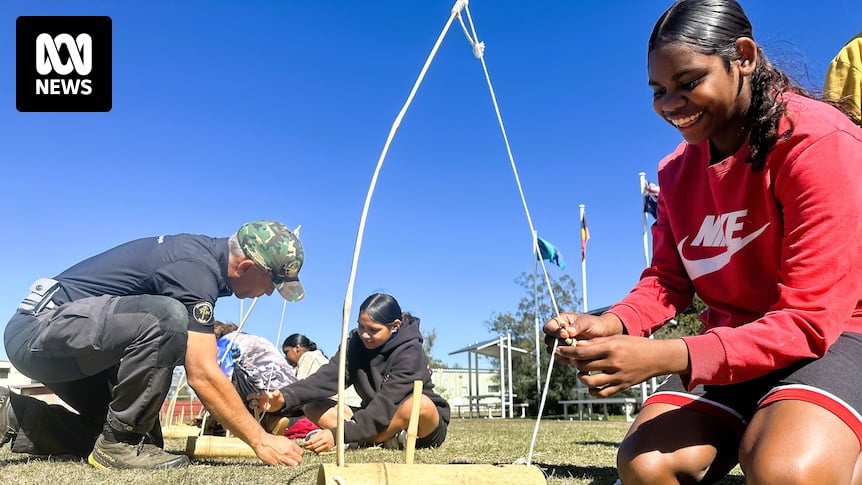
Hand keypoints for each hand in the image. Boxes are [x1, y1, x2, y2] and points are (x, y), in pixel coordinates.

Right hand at [249, 389, 284, 413]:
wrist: (280, 403)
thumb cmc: (279, 397)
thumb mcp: (278, 394)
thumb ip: (276, 393)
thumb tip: (274, 393)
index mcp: (264, 394)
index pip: (258, 394)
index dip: (255, 395)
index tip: (252, 397)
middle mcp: (261, 398)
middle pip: (254, 398)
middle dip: (251, 399)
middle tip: (249, 401)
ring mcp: (261, 404)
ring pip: (254, 404)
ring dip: (252, 406)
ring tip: (253, 407)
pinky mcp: (263, 408)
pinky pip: (258, 410)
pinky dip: (256, 412)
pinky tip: (256, 413)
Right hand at [252, 432, 303, 465]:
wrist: (262, 443)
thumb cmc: (271, 440)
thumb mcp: (284, 439)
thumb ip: (291, 444)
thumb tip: (296, 448)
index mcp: (290, 445)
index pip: (301, 452)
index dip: (299, 453)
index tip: (298, 453)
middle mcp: (287, 453)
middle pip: (299, 460)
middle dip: (297, 459)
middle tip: (295, 458)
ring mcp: (282, 459)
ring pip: (293, 465)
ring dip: (292, 463)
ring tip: (289, 460)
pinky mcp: (277, 463)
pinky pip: (284, 466)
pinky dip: (284, 464)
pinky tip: (282, 461)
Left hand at [303, 429, 334, 453]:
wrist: (335, 435)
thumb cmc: (327, 433)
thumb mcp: (321, 432)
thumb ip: (315, 436)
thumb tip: (308, 440)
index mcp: (322, 436)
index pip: (312, 441)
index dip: (307, 443)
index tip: (304, 443)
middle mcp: (324, 441)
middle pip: (313, 446)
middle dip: (308, 447)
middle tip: (305, 447)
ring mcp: (326, 446)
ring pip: (316, 450)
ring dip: (312, 450)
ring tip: (309, 448)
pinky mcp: (327, 449)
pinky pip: (320, 451)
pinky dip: (316, 451)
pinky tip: (314, 449)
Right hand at [543, 312, 622, 350]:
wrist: (604, 334)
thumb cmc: (595, 324)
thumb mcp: (586, 323)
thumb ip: (576, 327)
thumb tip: (567, 332)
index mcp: (560, 321)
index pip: (548, 327)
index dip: (554, 332)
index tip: (565, 335)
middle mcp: (558, 333)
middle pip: (548, 340)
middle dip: (558, 343)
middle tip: (570, 343)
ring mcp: (562, 344)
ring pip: (554, 351)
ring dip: (563, 352)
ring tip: (575, 349)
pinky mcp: (567, 353)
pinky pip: (562, 358)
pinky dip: (568, 358)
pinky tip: (577, 356)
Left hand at [556, 335, 688, 395]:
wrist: (657, 357)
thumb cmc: (635, 345)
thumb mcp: (616, 338)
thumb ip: (597, 343)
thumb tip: (577, 346)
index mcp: (611, 347)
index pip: (582, 351)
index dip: (567, 352)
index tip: (558, 350)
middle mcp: (613, 362)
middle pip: (583, 366)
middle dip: (574, 363)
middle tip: (571, 360)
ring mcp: (618, 376)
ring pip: (590, 381)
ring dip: (581, 377)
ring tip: (582, 372)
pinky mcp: (622, 386)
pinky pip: (602, 392)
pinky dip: (592, 390)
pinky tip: (591, 385)